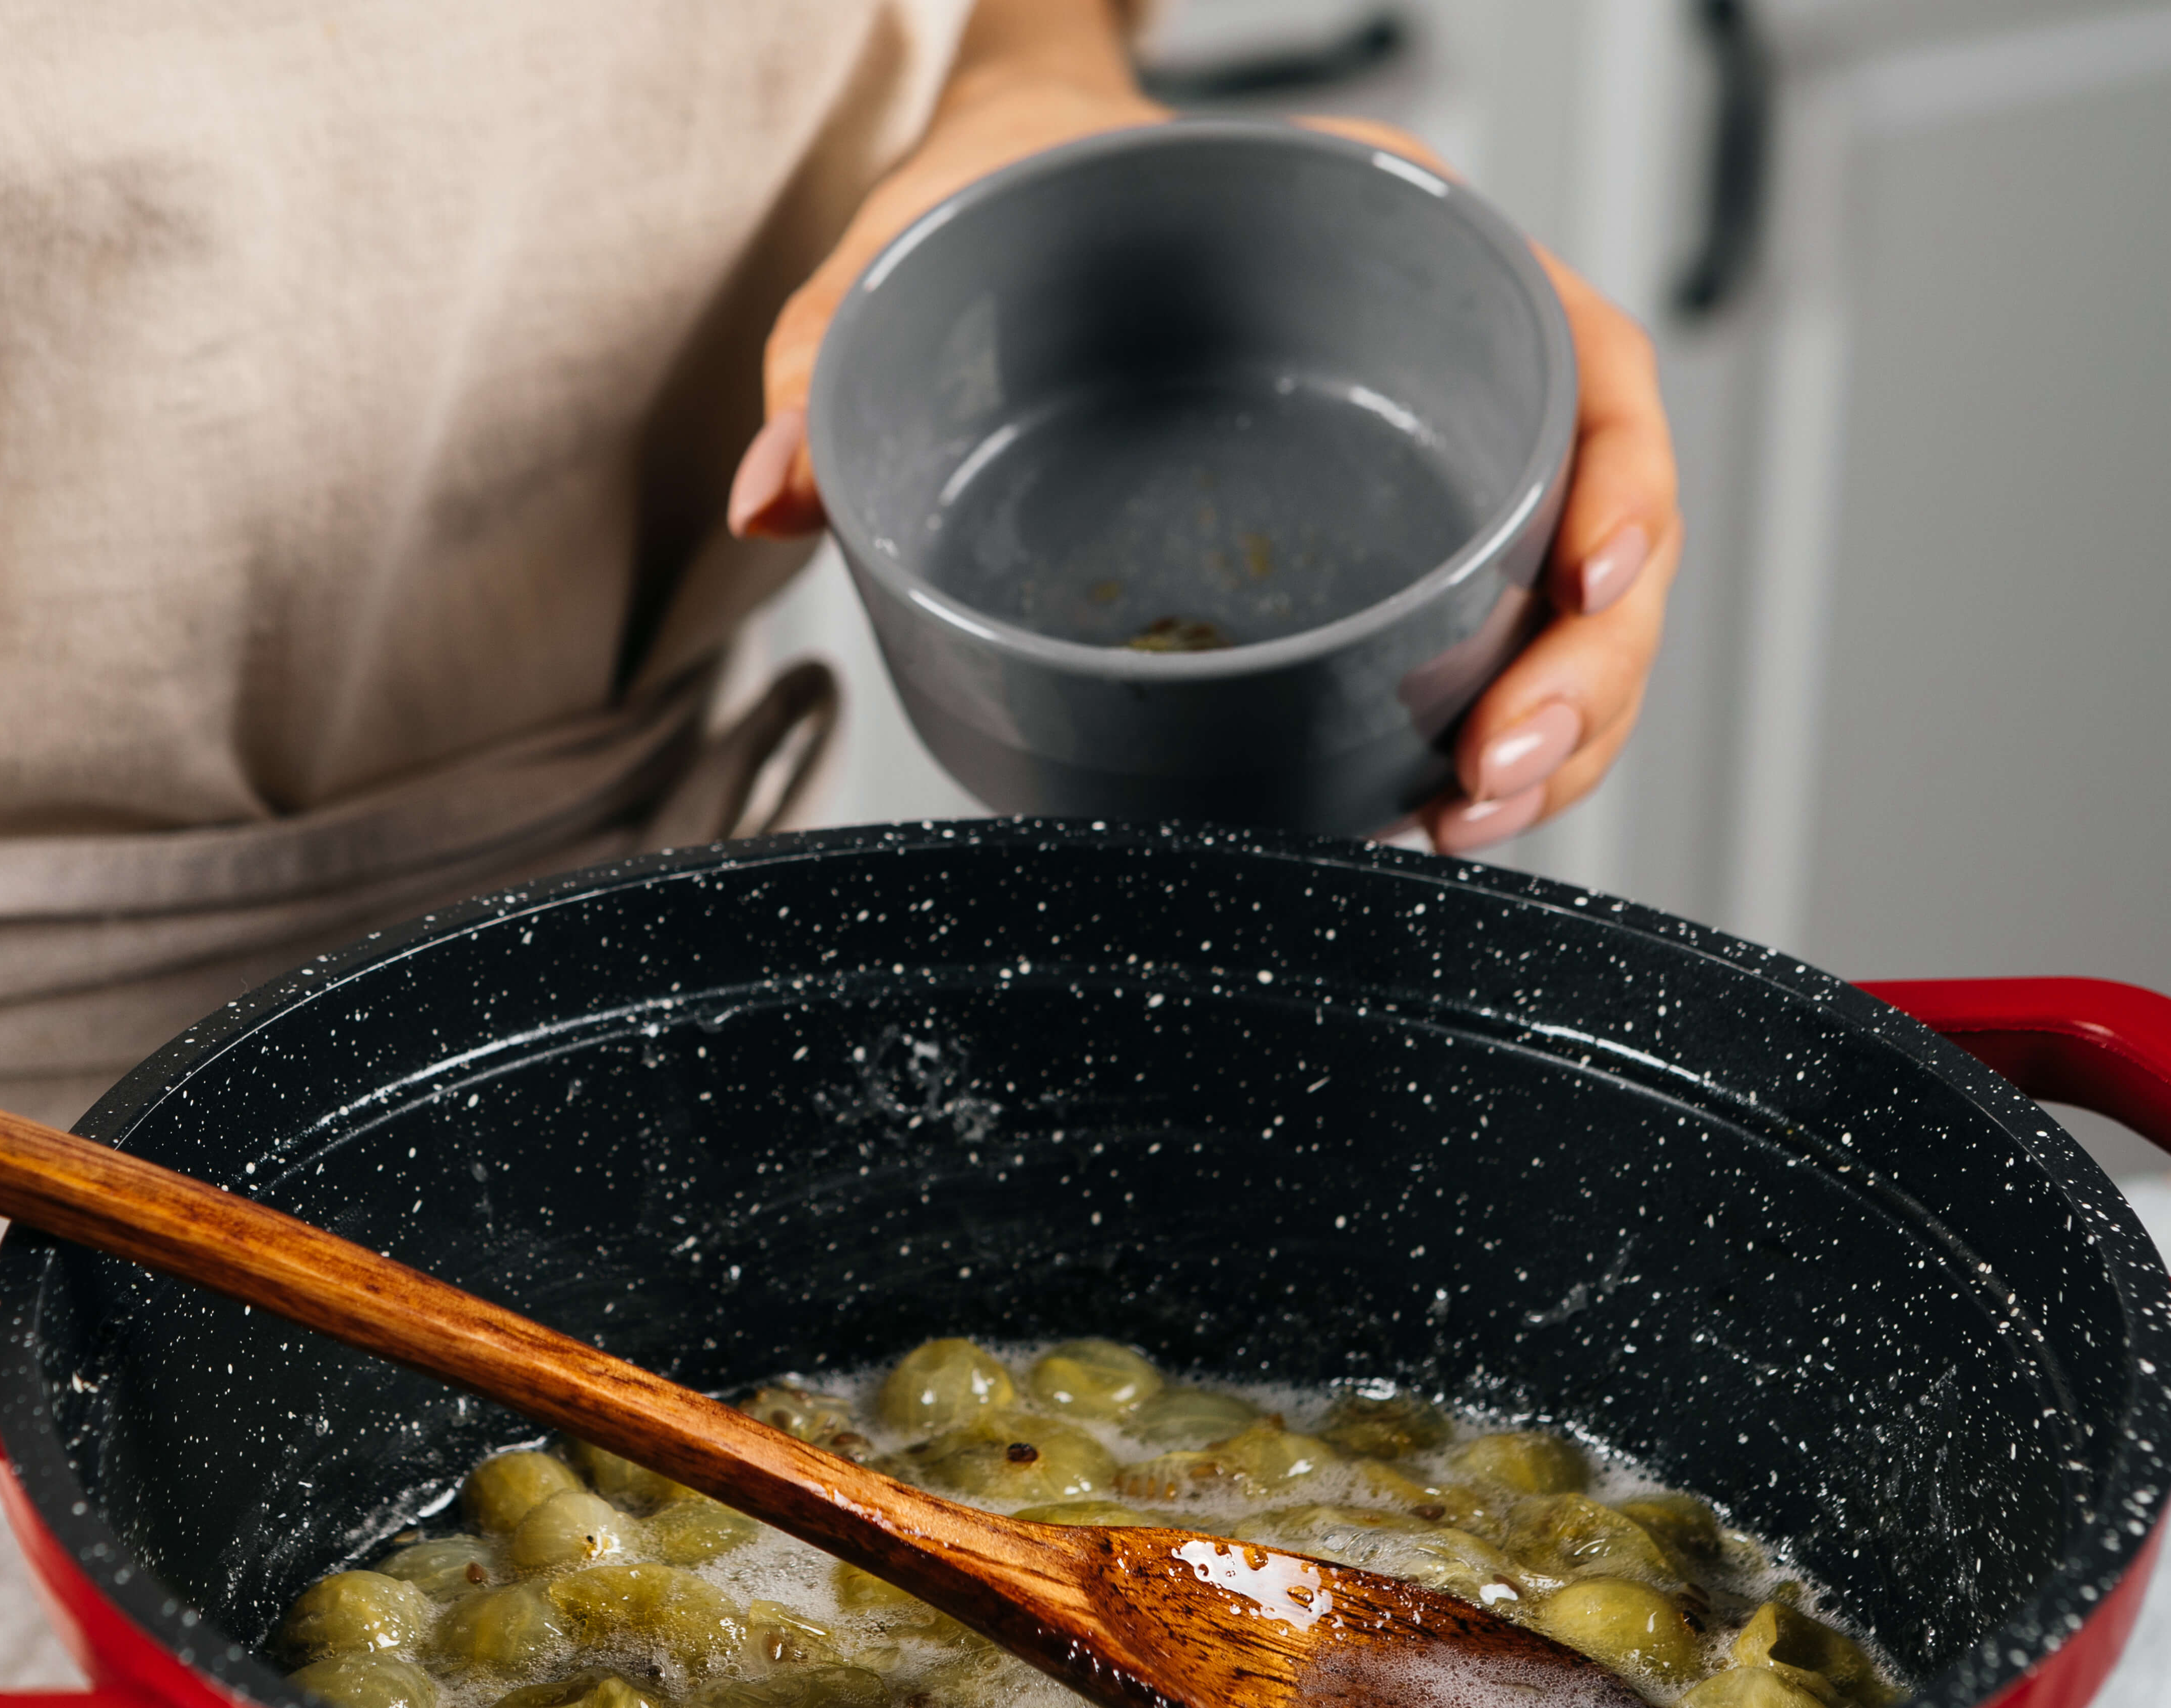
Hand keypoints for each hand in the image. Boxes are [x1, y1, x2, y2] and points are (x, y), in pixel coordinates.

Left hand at [731, 51, 1678, 857]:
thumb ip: (836, 351)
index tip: (1595, 578)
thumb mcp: (918, 240)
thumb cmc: (1001, 199)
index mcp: (1388, 247)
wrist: (997, 202)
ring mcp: (1407, 472)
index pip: (1582, 361)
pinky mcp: (1358, 559)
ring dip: (1544, 732)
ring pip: (1543, 612)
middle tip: (1492, 779)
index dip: (1623, 481)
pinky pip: (1454, 651)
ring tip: (1463, 822)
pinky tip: (1412, 813)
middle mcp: (1428, 364)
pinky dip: (1457, 738)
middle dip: (1582, 669)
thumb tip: (771, 497)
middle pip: (1590, 522)